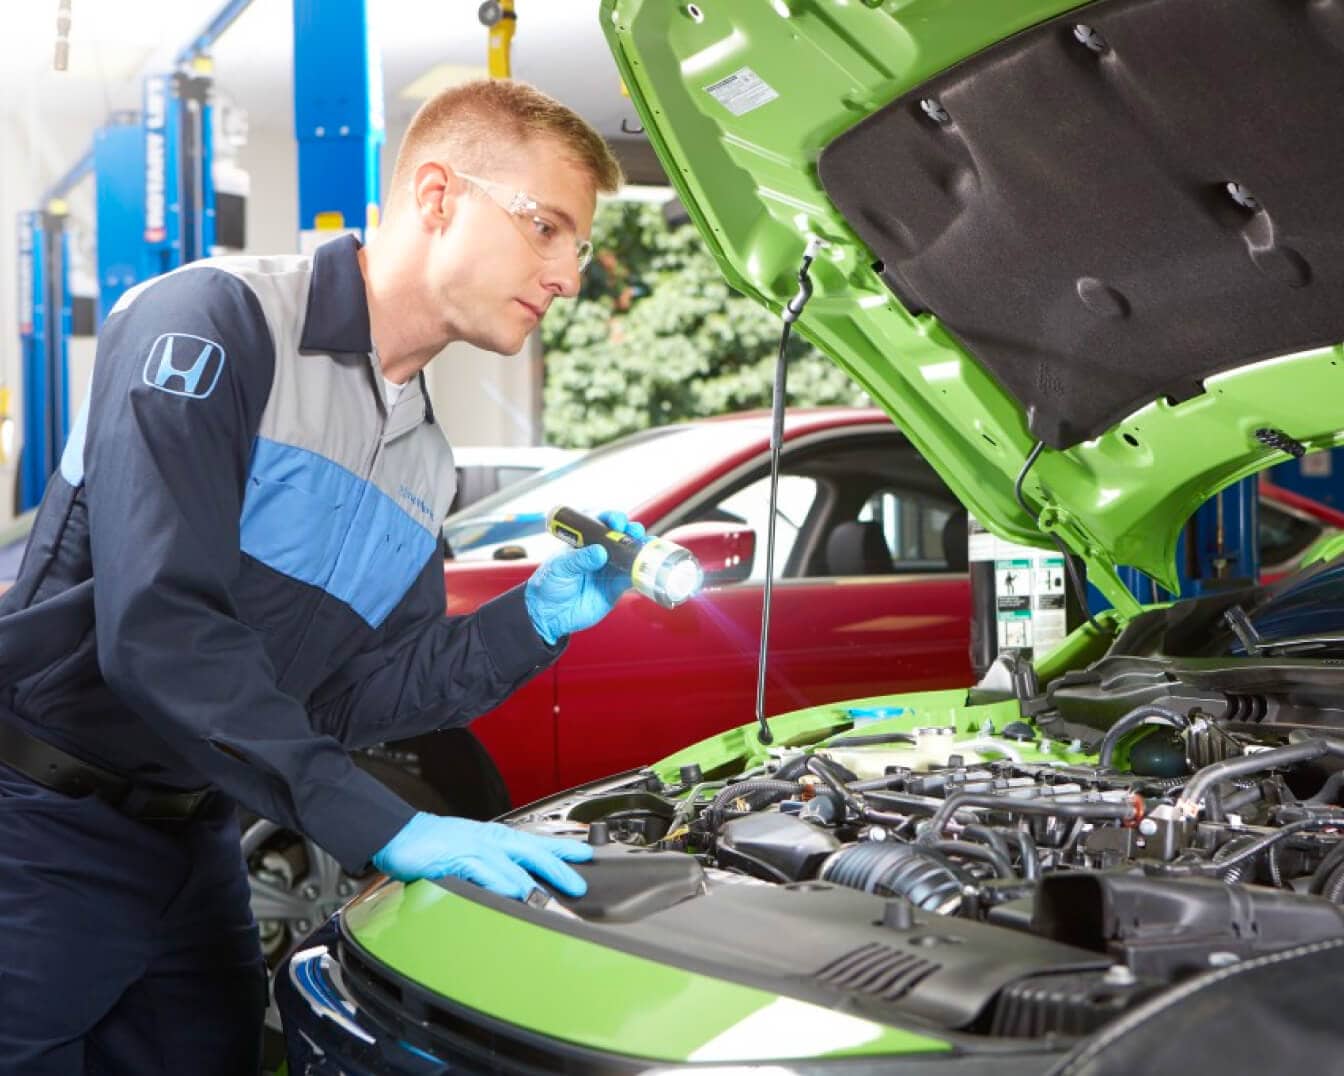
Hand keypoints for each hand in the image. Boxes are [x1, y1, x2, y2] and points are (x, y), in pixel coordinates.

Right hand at [372, 812, 592, 898]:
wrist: (399, 834)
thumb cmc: (432, 845)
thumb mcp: (469, 854)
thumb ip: (492, 869)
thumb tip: (516, 886)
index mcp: (495, 838)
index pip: (537, 842)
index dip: (563, 848)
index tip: (586, 855)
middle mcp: (490, 840)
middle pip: (533, 852)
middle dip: (559, 868)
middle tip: (579, 884)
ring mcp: (474, 848)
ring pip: (512, 866)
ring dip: (535, 885)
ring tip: (555, 900)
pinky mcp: (456, 859)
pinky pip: (484, 873)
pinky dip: (501, 884)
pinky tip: (514, 894)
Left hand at [525, 510, 645, 644]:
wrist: (549, 615)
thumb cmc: (548, 585)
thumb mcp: (559, 568)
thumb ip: (579, 560)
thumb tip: (599, 552)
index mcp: (583, 541)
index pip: (600, 524)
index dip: (611, 519)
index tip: (616, 522)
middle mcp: (599, 553)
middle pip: (620, 537)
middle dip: (630, 531)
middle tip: (633, 532)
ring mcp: (609, 569)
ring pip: (630, 555)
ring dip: (640, 549)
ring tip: (646, 547)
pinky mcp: (615, 587)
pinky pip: (632, 577)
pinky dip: (641, 572)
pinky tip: (646, 568)